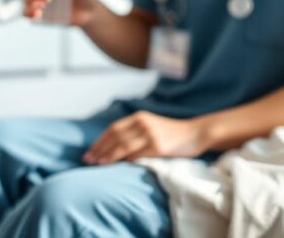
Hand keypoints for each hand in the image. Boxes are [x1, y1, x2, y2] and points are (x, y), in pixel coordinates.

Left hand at [83, 111, 205, 164]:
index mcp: (139, 117)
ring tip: (98, 164)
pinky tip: (117, 166)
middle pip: (115, 137)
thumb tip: (112, 148)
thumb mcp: (150, 126)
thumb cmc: (171, 133)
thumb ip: (134, 132)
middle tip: (88, 160)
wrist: (196, 133)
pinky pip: (138, 155)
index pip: (113, 129)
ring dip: (109, 156)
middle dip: (100, 150)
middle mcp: (143, 123)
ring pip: (124, 146)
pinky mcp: (159, 147)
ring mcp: (151, 135)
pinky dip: (126, 160)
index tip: (89, 152)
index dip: (99, 142)